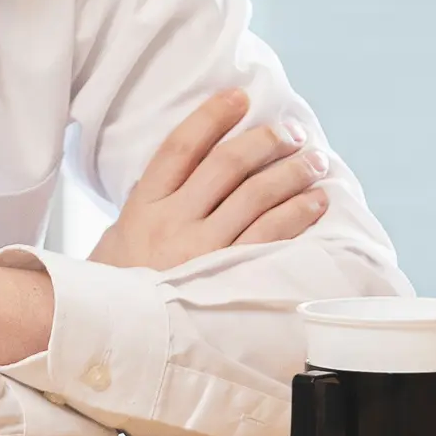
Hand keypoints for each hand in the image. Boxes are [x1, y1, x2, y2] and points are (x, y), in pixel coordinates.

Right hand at [90, 88, 328, 270]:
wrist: (122, 339)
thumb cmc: (122, 287)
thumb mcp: (120, 237)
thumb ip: (152, 204)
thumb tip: (191, 171)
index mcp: (143, 206)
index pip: (180, 147)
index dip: (212, 115)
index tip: (239, 96)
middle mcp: (172, 222)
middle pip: (226, 165)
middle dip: (265, 140)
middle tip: (291, 131)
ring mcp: (201, 251)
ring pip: (255, 195)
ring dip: (291, 171)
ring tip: (314, 159)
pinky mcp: (227, 277)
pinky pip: (270, 236)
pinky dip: (297, 213)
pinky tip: (316, 201)